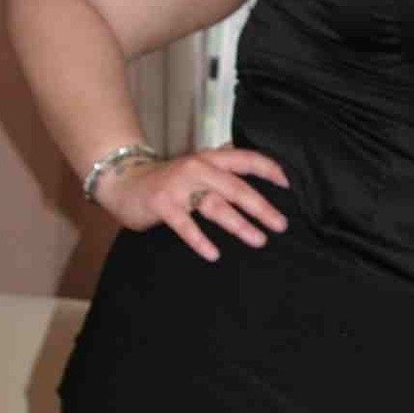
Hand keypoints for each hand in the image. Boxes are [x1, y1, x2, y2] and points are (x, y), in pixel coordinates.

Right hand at [94, 145, 289, 261]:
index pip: (246, 159)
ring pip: (215, 205)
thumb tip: (256, 177)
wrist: (123, 181)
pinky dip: (200, 240)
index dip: (269, 170)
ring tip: (258, 240)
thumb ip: (223, 170)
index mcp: (209, 158)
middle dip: (261, 207)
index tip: (290, 186)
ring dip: (239, 224)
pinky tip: (214, 254)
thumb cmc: (168, 180)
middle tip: (281, 225)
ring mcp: (179, 186)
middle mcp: (197, 168)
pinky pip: (185, 225)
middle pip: (236, 187)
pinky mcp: (163, 204)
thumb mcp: (197, 168)